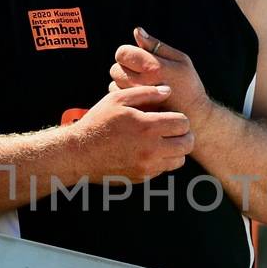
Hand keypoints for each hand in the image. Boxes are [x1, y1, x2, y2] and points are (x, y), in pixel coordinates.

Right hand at [69, 84, 193, 181]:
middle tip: (174, 130)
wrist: (79, 154)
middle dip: (184, 135)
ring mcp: (147, 166)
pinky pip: (164, 170)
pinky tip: (150, 151)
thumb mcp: (117, 100)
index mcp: (147, 126)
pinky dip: (162, 161)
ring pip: (179, 160)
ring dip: (176, 150)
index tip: (172, 117)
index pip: (183, 123)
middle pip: (187, 144)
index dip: (181, 118)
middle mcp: (151, 149)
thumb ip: (145, 92)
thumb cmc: (97, 123)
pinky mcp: (142, 177)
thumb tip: (167, 90)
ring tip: (164, 141)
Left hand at [108, 28, 216, 133]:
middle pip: (115, 68)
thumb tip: (137, 31)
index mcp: (154, 67)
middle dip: (124, 68)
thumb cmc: (188, 85)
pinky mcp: (133, 113)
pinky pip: (118, 99)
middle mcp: (142, 84)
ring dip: (123, 83)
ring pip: (114, 83)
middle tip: (139, 73)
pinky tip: (138, 97)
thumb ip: (156, 45)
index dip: (127, 54)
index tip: (136, 58)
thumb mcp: (180, 61)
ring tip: (140, 86)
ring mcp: (136, 101)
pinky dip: (124, 96)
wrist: (194, 118)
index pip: (122, 52)